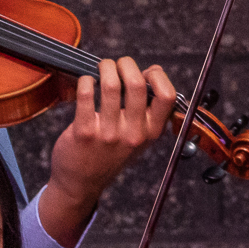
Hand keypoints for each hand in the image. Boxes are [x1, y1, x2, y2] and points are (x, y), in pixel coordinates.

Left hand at [40, 57, 177, 239]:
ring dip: (105, 68)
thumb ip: (148, 107)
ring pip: (110, 85)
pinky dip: (85, 81)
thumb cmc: (110, 154)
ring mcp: (108, 134)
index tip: (145, 72)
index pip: (167, 96)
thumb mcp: (138, 136)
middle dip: (125, 64)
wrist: (81, 183)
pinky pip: (86, 94)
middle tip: (117, 64)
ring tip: (101, 68)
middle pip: (137, 84)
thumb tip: (154, 71)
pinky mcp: (84, 132)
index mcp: (151, 132)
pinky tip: (86, 82)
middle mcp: (133, 134)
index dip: (157, 77)